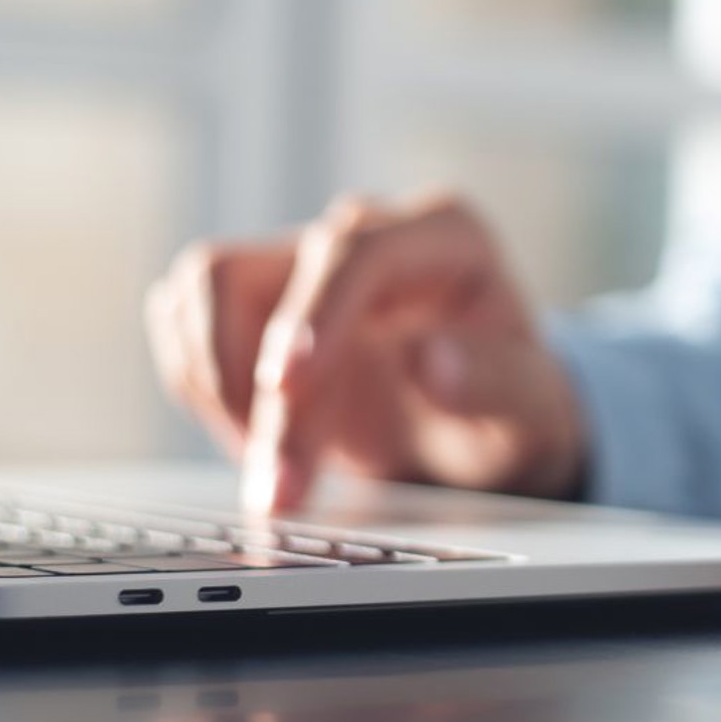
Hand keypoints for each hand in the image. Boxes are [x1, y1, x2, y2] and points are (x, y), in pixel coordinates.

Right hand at [145, 194, 587, 513]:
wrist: (483, 425)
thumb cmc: (514, 404)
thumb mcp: (531, 408)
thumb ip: (494, 382)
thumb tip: (431, 362)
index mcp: (445, 236)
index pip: (358, 250)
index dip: (313, 314)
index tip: (289, 386)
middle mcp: (367, 236)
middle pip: (271, 278)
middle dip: (260, 391)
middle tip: (281, 486)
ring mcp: (306, 264)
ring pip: (207, 285)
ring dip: (213, 382)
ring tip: (269, 465)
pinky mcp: (260, 301)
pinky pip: (189, 321)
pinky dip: (200, 386)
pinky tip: (256, 443)